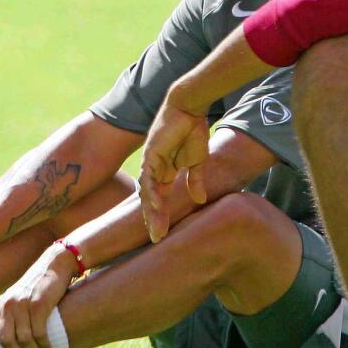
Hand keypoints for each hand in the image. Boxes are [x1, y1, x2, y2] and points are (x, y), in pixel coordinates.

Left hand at [0, 244, 75, 347]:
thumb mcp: (16, 297)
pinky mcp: (38, 305)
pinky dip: (44, 344)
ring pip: (24, 339)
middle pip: (5, 339)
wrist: (53, 265)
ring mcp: (22, 304)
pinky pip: (39, 333)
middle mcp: (7, 305)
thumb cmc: (35, 286)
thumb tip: (11, 341)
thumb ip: (10, 314)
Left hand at [139, 101, 209, 242]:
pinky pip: (149, 176)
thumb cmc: (193, 131)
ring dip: (152, 211)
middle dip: (153, 220)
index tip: (163, 235)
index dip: (162, 217)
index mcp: (166, 172)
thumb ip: (196, 180)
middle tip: (156, 239)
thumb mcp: (197, 161)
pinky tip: (156, 204)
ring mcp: (151, 163)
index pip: (161, 199)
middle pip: (151, 200)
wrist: (189, 108)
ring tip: (156, 229)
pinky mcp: (151, 154)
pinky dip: (152, 190)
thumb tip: (199, 199)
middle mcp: (155, 170)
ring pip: (147, 192)